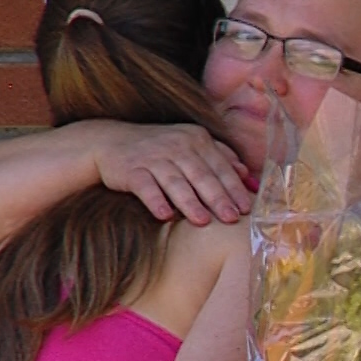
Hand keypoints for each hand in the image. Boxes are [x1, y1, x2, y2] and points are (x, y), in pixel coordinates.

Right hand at [91, 120, 255, 224]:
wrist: (111, 142)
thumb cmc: (160, 150)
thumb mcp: (192, 146)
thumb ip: (221, 157)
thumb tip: (249, 176)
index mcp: (196, 139)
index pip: (220, 166)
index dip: (234, 188)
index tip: (246, 208)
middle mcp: (177, 145)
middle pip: (201, 175)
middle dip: (218, 197)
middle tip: (231, 219)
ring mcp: (153, 156)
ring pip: (175, 181)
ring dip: (190, 202)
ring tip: (203, 221)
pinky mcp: (131, 169)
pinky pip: (146, 187)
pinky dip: (156, 200)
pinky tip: (165, 216)